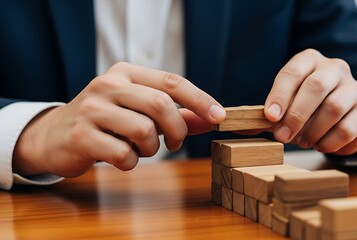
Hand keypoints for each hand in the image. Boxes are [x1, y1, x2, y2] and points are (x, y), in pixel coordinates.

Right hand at [12, 62, 225, 176]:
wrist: (55, 136)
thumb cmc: (106, 122)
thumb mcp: (139, 111)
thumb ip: (175, 114)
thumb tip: (210, 120)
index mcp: (126, 73)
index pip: (171, 81)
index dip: (199, 100)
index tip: (219, 117)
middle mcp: (108, 85)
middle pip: (160, 105)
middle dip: (177, 129)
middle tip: (175, 143)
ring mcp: (92, 109)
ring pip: (144, 130)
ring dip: (151, 148)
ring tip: (140, 148)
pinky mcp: (81, 135)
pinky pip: (124, 154)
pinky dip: (131, 162)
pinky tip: (121, 157)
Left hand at [264, 49, 356, 154]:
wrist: (342, 110)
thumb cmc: (305, 104)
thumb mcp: (284, 103)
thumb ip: (264, 113)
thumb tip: (236, 123)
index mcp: (310, 61)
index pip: (293, 72)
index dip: (280, 95)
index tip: (270, 117)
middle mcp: (334, 69)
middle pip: (316, 87)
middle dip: (296, 115)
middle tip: (283, 136)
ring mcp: (353, 89)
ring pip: (334, 107)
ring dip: (313, 130)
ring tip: (302, 142)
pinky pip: (349, 128)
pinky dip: (331, 142)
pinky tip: (320, 145)